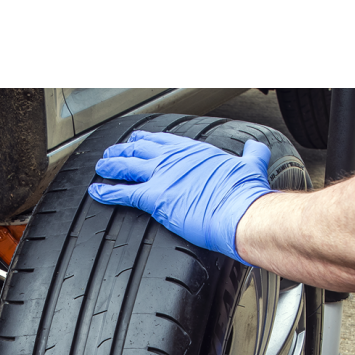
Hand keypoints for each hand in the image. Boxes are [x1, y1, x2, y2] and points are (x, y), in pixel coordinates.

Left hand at [88, 131, 274, 263]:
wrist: (242, 213)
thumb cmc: (247, 196)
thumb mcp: (252, 167)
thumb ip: (251, 156)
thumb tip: (257, 148)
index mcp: (196, 152)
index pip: (165, 141)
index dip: (148, 141)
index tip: (139, 141)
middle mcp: (176, 159)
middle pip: (141, 150)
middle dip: (124, 151)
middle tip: (113, 154)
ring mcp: (164, 176)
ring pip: (128, 167)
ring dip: (112, 167)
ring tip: (101, 168)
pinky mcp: (156, 198)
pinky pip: (124, 193)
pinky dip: (107, 192)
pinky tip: (97, 192)